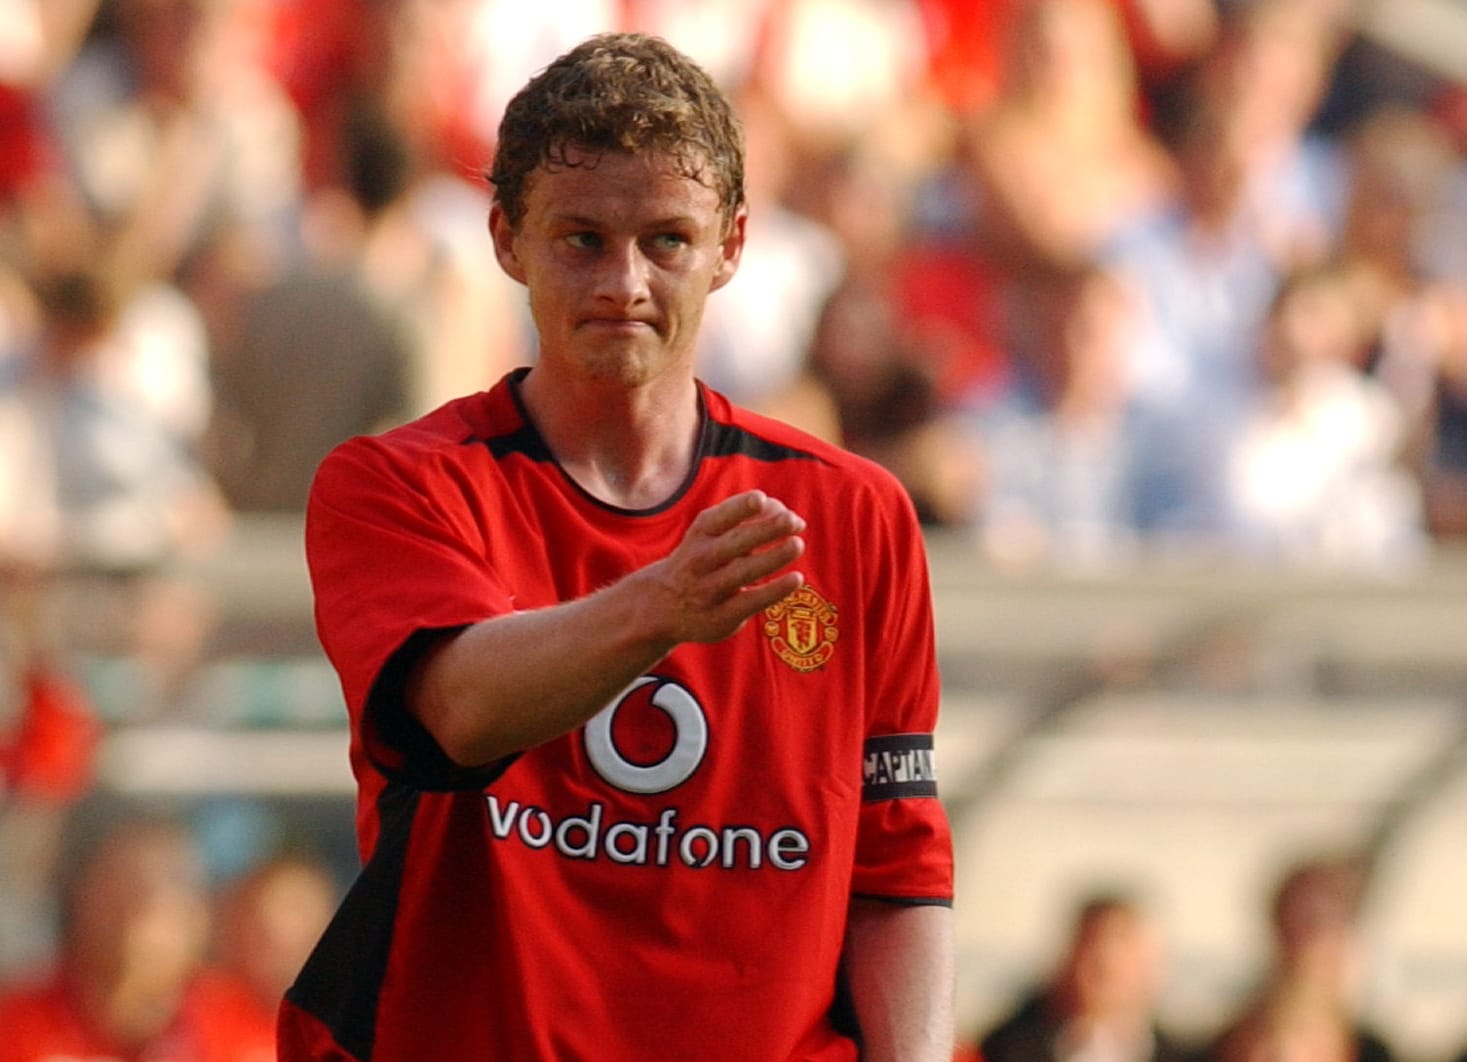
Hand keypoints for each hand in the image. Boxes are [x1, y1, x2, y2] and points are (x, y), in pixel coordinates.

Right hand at [639, 490, 804, 645]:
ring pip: (745, 571)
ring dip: (773, 557)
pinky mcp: (722, 616)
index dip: (740, 507)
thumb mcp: (710, 535)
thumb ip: (746, 521)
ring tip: (798, 544)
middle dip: (766, 529)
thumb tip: (789, 516)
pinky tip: (796, 578)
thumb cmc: (702, 559)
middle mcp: (701, 560)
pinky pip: (752, 601)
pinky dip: (775, 590)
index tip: (762, 499)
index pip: (719, 518)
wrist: (663, 606)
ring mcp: (710, 589)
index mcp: (699, 534)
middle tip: (794, 521)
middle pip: (736, 542)